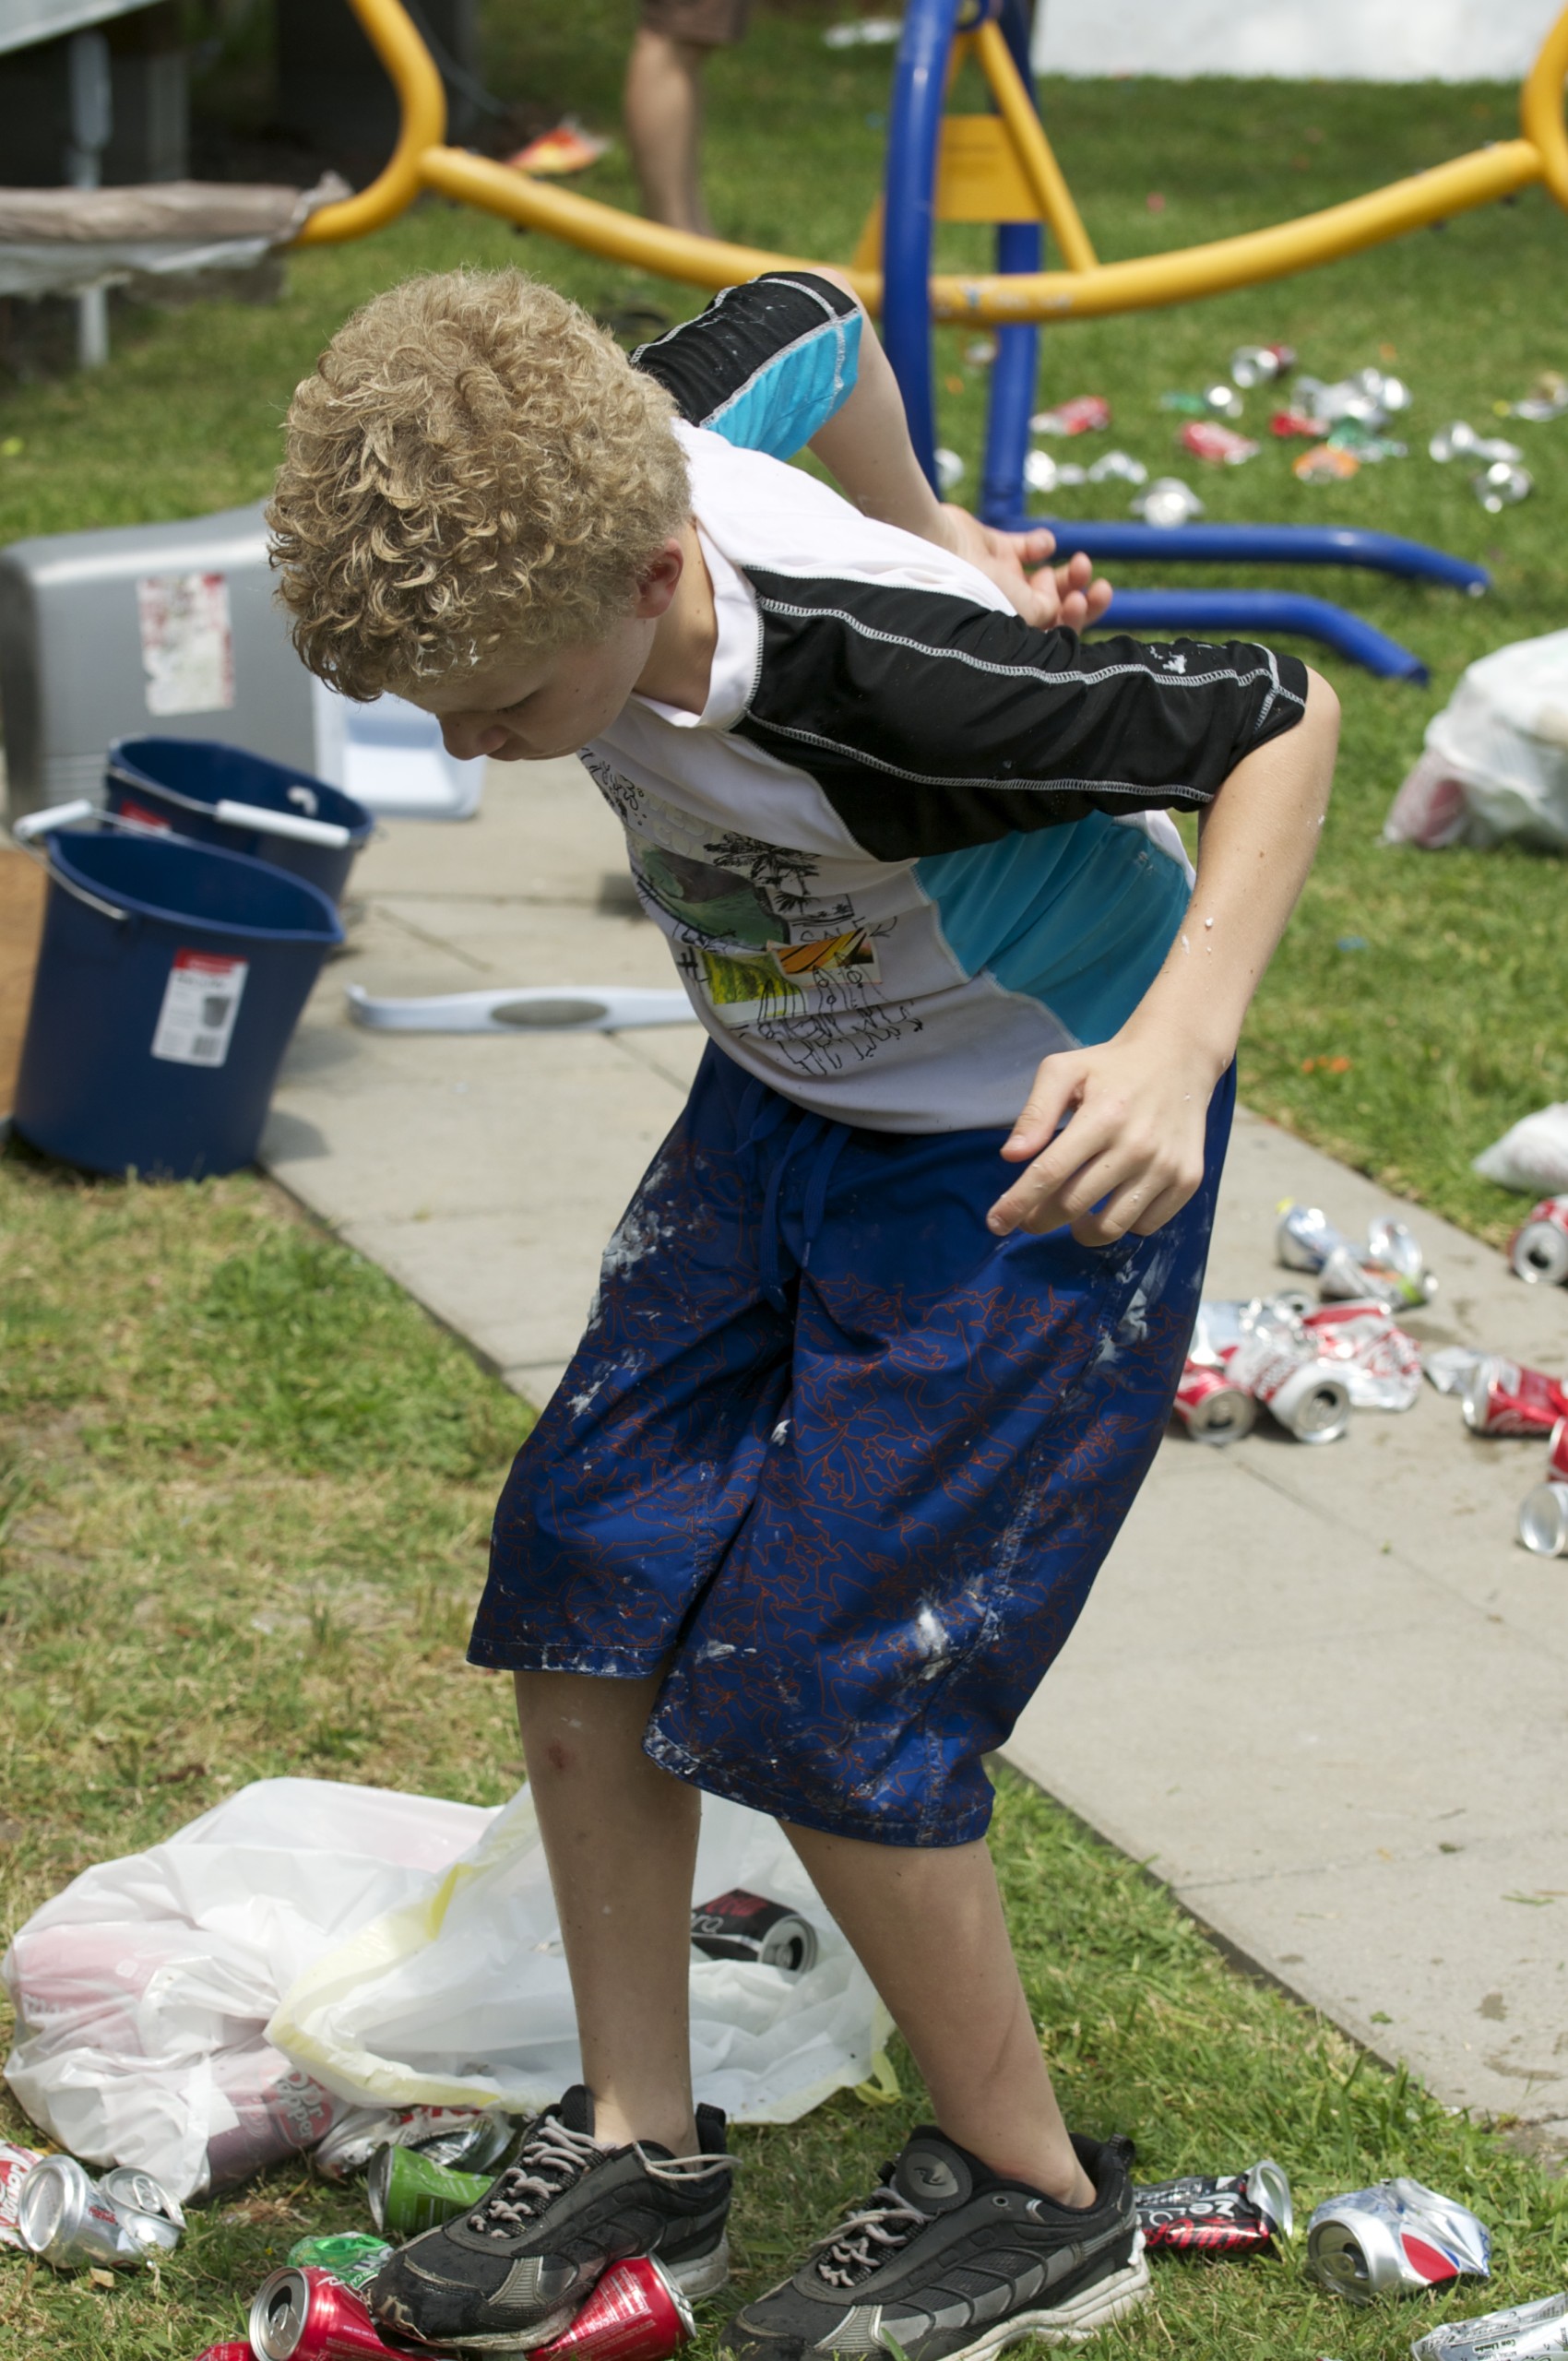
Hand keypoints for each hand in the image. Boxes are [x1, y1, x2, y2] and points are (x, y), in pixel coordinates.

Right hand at [937, 507, 1112, 631]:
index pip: (1052, 635)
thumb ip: (1049, 612)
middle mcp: (1006, 609)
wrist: (940, 546)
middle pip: (1054, 608)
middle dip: (1079, 597)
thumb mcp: (1023, 611)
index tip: (1084, 601)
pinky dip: (1041, 545)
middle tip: (1100, 586)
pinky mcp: (994, 549)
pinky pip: (1027, 548)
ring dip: (1068, 574)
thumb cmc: (978, 587)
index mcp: (1010, 633)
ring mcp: (1000, 580)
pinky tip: (1041, 546)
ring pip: (1045, 579)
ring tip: (1081, 562)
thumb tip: (1057, 606)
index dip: (1077, 620)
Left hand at [987, 1028, 1224, 1242]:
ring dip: (1081, 1232)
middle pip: (1074, 1206)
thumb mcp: (1064, 1071)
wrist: (1178, 1058)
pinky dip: (1122, 1225)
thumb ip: (1035, 1111)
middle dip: (1040, 1220)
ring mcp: (1166, 1166)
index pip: (1049, 1173)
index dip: (1017, 1203)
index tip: (996, 1223)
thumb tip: (1011, 1155)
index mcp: (1103, 1116)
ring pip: (1111, 1227)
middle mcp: (1137, 1145)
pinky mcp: (1188, 1180)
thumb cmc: (1110, 1067)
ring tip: (1072, 1216)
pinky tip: (1112, 1204)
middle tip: (1030, 1219)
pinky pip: (1145, 1226)